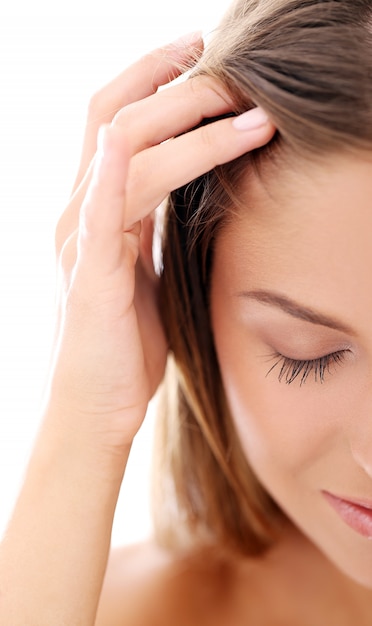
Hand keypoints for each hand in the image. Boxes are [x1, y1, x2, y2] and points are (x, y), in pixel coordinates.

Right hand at [46, 33, 274, 451]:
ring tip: (249, 113)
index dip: (154, 79)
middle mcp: (78, 211)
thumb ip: (151, 226)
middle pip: (117, 116)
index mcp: (95, 209)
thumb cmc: (123, 341)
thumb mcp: (143, 269)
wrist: (96, 404)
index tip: (201, 55)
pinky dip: (111, 174)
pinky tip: (126, 140)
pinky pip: (95, 215)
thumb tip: (184, 193)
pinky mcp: (87, 277)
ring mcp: (78, 241)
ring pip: (125, 156)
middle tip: (226, 57)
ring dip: (188, 127)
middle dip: (173, 80)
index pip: (117, 120)